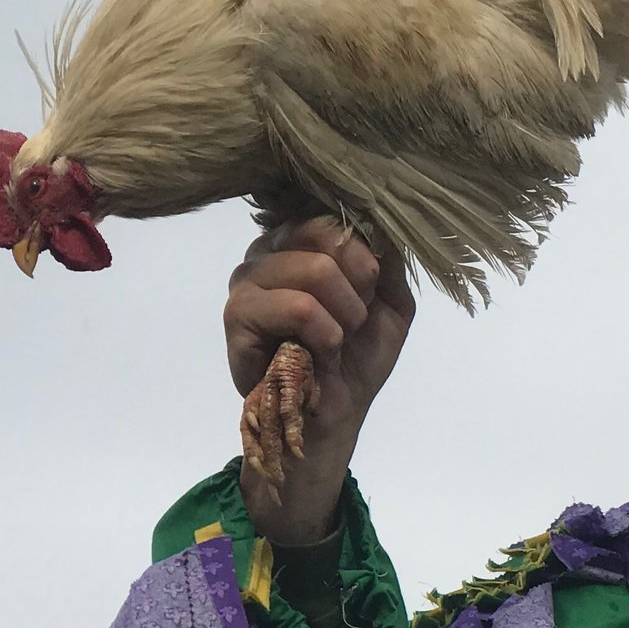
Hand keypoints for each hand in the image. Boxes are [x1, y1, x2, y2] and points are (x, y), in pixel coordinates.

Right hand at [227, 217, 415, 544]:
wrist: (336, 414)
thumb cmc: (359, 356)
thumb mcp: (391, 301)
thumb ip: (388, 257)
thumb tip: (384, 217)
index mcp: (302, 238)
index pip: (337, 213)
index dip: (368, 254)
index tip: (371, 289)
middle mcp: (270, 248)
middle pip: (328, 233)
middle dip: (361, 285)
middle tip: (355, 320)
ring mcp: (248, 278)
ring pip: (316, 270)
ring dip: (346, 316)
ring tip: (337, 340)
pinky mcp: (237, 314)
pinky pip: (298, 307)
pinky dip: (326, 335)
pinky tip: (319, 354)